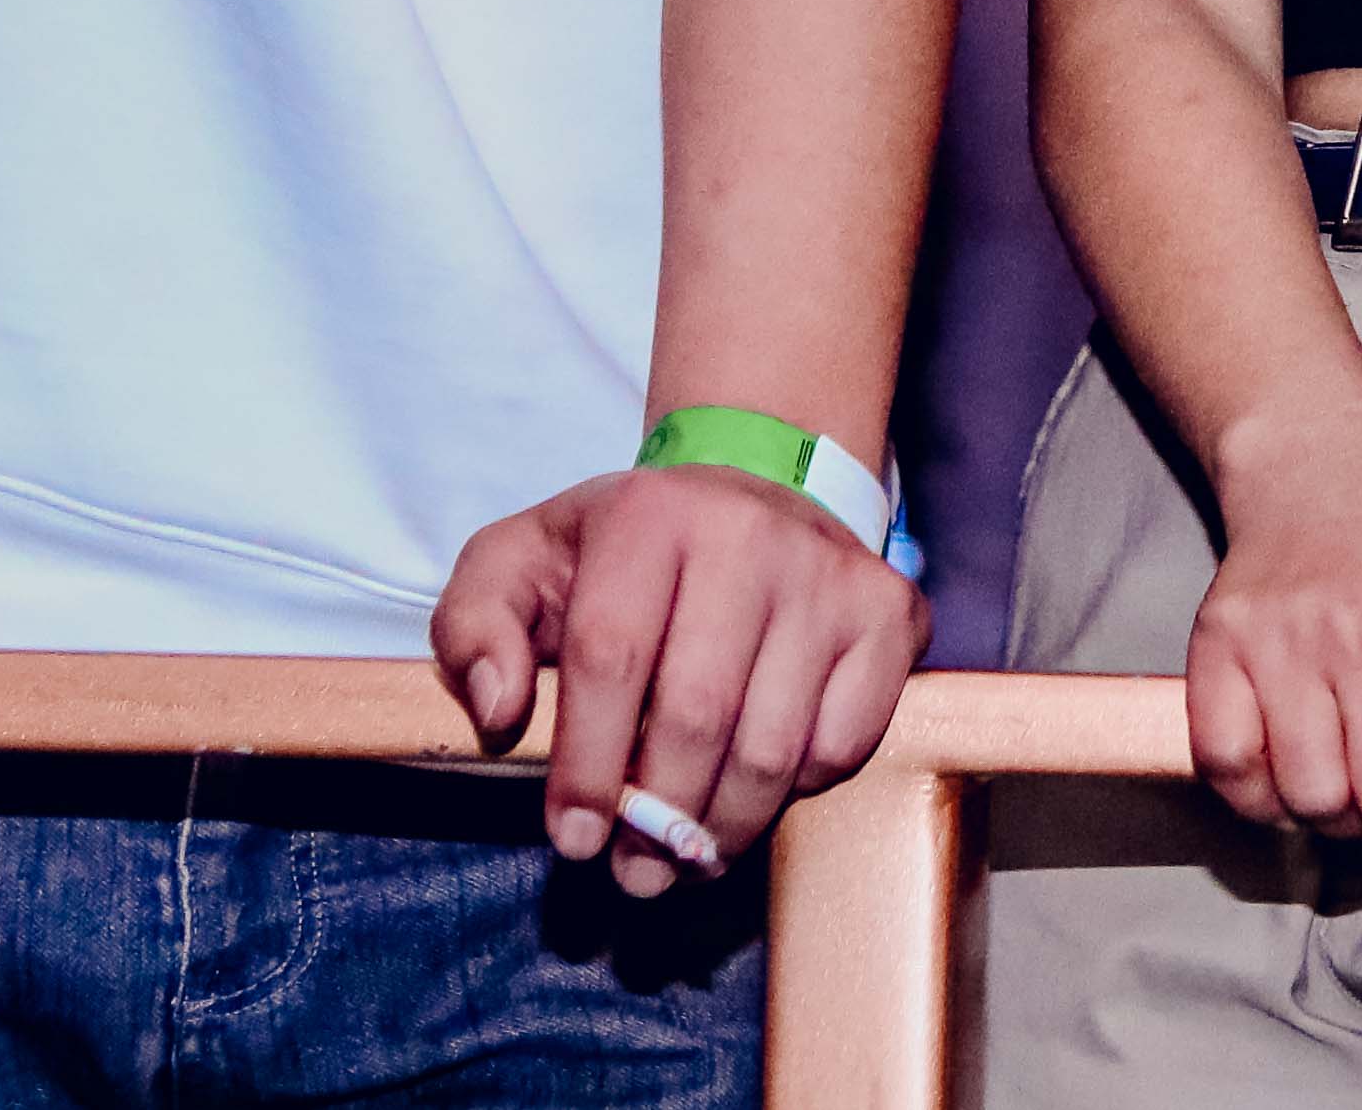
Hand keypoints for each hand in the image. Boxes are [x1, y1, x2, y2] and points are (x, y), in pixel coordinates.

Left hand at [432, 457, 925, 891]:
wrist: (754, 490)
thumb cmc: (624, 552)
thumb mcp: (522, 564)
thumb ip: (474, 628)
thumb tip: (500, 713)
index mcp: (646, 516)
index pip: (610, 657)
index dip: (585, 765)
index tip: (571, 838)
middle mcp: (747, 532)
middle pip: (697, 714)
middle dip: (656, 817)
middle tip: (634, 872)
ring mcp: (827, 573)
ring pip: (773, 745)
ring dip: (722, 826)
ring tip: (687, 856)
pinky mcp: (888, 613)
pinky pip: (842, 743)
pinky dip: (795, 790)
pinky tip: (755, 787)